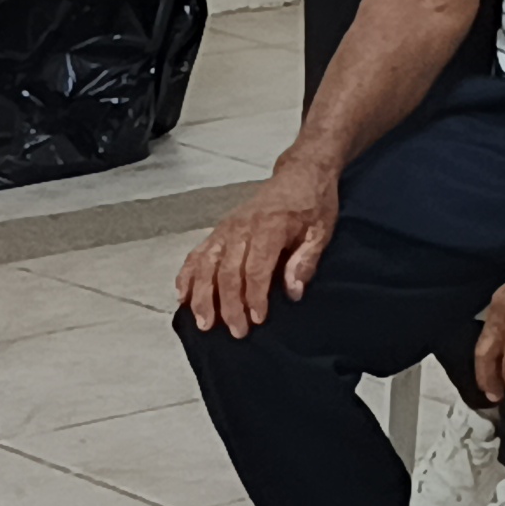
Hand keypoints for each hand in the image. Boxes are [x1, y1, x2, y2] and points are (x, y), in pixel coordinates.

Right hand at [176, 162, 339, 335]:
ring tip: (203, 323)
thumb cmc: (314, 204)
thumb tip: (293, 293)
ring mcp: (226, 229)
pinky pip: (196, 254)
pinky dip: (186, 276)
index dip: (254, 297)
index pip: (256, 269)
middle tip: (235, 332)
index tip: (257, 320)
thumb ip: (306, 260)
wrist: (300, 174)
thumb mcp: (322, 230)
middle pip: (227, 272)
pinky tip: (182, 296)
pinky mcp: (219, 230)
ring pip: (206, 266)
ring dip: (202, 296)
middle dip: (229, 305)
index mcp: (269, 227)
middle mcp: (242, 228)